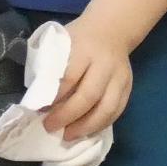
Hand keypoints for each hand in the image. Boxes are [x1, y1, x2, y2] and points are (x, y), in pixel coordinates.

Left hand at [45, 17, 132, 141]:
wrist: (112, 30)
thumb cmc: (78, 39)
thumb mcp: (60, 43)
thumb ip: (51, 67)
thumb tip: (40, 100)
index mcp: (84, 50)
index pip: (69, 77)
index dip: (54, 98)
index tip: (38, 110)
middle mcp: (105, 64)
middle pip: (89, 96)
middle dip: (68, 116)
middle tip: (50, 127)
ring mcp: (120, 77)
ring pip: (108, 108)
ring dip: (87, 126)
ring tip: (69, 135)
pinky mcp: (128, 87)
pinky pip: (118, 110)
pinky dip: (102, 124)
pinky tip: (87, 131)